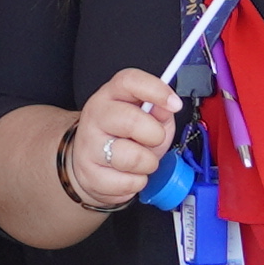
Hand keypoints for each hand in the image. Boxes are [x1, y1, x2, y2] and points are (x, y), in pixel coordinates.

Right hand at [60, 67, 184, 214]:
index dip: (155, 90)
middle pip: (131, 121)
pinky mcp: (89, 174)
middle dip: (154, 136)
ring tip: (141, 161)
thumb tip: (168, 107)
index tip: (174, 104)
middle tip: (154, 141)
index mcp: (111, 95)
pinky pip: (128, 183)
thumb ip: (160, 111)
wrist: (89, 164)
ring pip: (132, 158)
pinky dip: (136, 183)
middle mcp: (96, 116)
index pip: (129, 81)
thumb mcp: (147, 118)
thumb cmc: (124, 138)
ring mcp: (89, 145)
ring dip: (147, 164)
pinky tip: (127, 175)